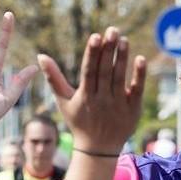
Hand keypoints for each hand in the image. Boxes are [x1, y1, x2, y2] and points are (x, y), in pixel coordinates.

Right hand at [37, 27, 146, 155]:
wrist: (98, 149)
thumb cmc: (79, 121)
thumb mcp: (64, 101)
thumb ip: (53, 77)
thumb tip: (40, 56)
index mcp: (84, 96)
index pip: (89, 71)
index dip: (92, 53)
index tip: (96, 36)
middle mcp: (101, 100)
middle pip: (105, 72)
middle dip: (109, 50)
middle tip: (113, 30)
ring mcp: (117, 105)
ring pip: (120, 78)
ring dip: (123, 58)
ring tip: (124, 40)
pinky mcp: (132, 109)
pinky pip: (137, 90)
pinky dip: (139, 75)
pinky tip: (140, 59)